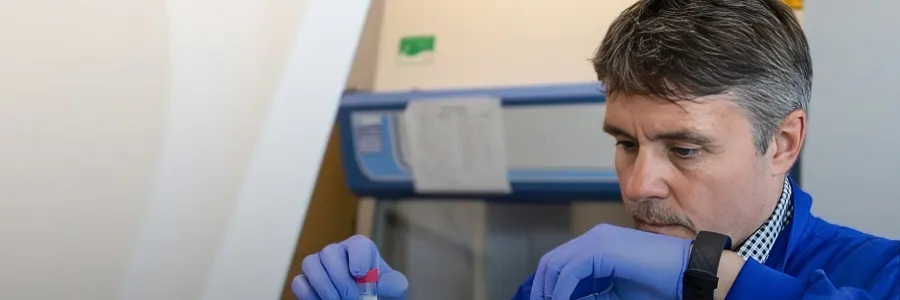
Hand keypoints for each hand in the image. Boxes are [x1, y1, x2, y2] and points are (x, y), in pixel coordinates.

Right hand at [292, 235, 407, 299]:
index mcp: (360, 249)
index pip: (358, 244)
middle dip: (340, 278)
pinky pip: (299, 282)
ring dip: (323, 286)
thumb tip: (377, 285)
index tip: (360, 275)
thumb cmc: (380, 293)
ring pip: (310, 263)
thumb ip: (394, 284)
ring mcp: (319, 266)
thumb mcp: (394, 288)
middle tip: (350, 297)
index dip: (358, 258)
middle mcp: (338, 253)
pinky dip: (309, 294)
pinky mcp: (306, 282)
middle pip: (330, 252)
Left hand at [530, 224, 691, 299]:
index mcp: (598, 244)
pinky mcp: (602, 250)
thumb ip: (594, 295)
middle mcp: (594, 238)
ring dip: (549, 292)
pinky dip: (561, 292)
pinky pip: (570, 272)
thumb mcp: (618, 293)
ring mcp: (598, 240)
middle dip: (542, 289)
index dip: (547, 285)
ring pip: (557, 266)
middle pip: (552, 262)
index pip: (560, 262)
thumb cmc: (660, 284)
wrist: (690, 273)